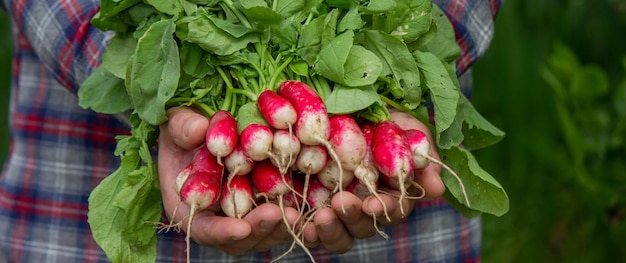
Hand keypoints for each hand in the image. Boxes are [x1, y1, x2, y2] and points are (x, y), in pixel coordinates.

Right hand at [157, 107, 298, 254]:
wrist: (208, 123)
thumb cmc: (186, 126)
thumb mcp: (178, 122)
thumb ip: (182, 127)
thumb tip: (198, 130)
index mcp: (192, 205)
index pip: (204, 229)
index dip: (221, 232)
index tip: (240, 227)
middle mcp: (222, 215)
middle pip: (241, 237)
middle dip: (259, 228)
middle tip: (277, 215)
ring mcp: (248, 211)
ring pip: (267, 231)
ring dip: (282, 226)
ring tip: (298, 214)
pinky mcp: (271, 200)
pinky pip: (286, 213)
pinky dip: (300, 213)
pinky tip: (316, 207)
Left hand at [301, 110, 444, 252]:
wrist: (342, 103)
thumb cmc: (381, 117)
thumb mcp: (406, 128)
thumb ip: (423, 155)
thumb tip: (437, 189)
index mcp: (389, 192)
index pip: (391, 209)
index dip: (384, 209)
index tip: (373, 204)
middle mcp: (364, 207)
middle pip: (362, 226)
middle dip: (353, 217)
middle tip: (341, 203)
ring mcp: (337, 209)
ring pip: (337, 234)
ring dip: (330, 229)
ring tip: (320, 217)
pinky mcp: (309, 206)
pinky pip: (308, 227)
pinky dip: (305, 229)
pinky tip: (298, 222)